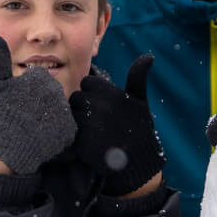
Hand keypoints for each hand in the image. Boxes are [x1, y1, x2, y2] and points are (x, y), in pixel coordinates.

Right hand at [0, 36, 75, 174]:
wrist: (4, 154)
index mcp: (39, 77)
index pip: (39, 80)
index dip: (26, 93)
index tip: (16, 104)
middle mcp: (55, 91)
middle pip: (50, 95)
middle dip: (39, 105)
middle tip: (23, 118)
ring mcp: (63, 111)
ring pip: (58, 111)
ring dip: (47, 119)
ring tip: (30, 128)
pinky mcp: (69, 131)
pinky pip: (65, 128)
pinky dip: (54, 133)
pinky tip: (40, 137)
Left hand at [68, 54, 164, 195]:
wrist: (138, 161)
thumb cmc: (140, 127)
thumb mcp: (140, 100)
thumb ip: (138, 76)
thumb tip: (148, 55)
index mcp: (110, 92)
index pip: (87, 82)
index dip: (93, 92)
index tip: (102, 104)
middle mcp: (97, 106)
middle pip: (76, 98)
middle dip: (83, 107)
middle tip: (96, 120)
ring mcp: (87, 124)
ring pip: (70, 114)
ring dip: (77, 121)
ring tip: (92, 131)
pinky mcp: (80, 143)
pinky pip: (68, 132)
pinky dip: (74, 137)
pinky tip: (88, 142)